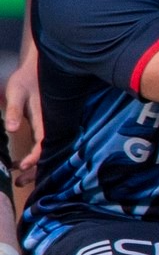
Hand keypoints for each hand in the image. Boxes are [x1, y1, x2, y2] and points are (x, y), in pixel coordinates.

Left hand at [4, 47, 41, 182]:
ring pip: (47, 154)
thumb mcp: (15, 93)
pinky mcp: (46, 130)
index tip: (20, 166)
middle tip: (18, 182)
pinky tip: (18, 163)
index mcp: (45, 120)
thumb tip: (10, 129)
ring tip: (17, 178)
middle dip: (34, 171)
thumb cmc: (25, 81)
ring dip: (34, 168)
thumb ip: (13, 111)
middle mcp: (51, 128)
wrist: (37, 71)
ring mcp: (49, 130)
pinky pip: (43, 149)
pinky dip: (33, 159)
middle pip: (48, 154)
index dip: (34, 157)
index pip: (43, 144)